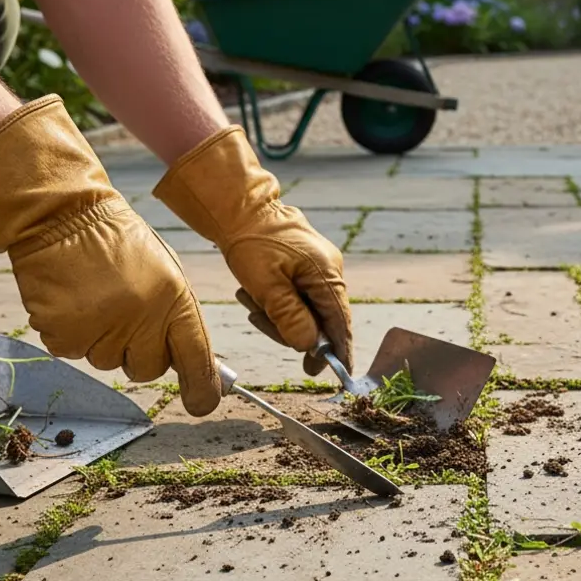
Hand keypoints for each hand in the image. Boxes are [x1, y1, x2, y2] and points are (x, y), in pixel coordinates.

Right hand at [0, 95, 222, 415]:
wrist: (60, 214)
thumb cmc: (116, 242)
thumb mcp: (163, 271)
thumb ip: (177, 317)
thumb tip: (192, 365)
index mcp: (173, 298)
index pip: (195, 356)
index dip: (202, 387)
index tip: (202, 403)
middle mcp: (140, 318)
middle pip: (147, 369)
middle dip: (138, 352)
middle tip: (124, 315)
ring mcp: (100, 328)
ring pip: (107, 362)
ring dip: (102, 339)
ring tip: (94, 297)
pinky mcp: (63, 334)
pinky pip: (73, 352)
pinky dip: (71, 333)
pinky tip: (71, 299)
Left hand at [152, 127, 353, 376]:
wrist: (240, 206)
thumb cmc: (251, 241)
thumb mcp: (265, 283)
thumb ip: (289, 316)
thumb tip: (309, 346)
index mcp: (326, 274)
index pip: (340, 323)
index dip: (339, 351)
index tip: (338, 374)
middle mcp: (330, 271)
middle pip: (321, 320)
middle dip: (288, 328)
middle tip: (258, 319)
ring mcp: (319, 268)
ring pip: (306, 310)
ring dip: (277, 314)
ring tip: (250, 299)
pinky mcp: (306, 267)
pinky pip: (297, 297)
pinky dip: (277, 302)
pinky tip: (255, 294)